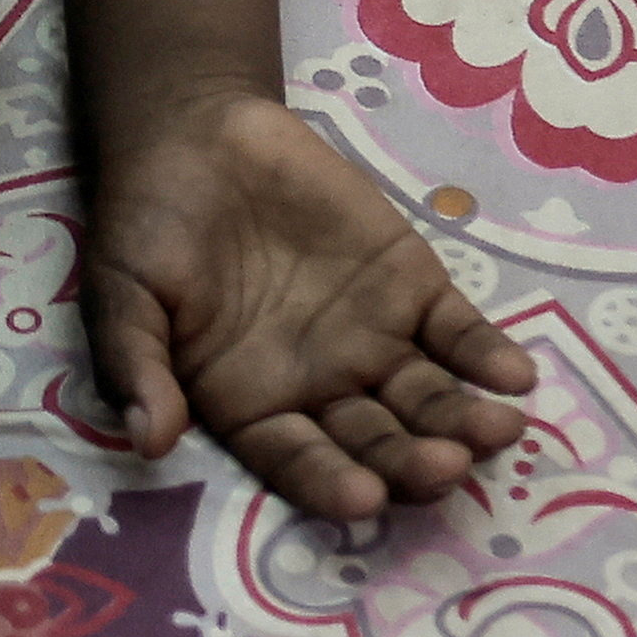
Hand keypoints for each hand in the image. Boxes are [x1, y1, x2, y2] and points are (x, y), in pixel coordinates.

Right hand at [84, 93, 537, 518]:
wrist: (197, 138)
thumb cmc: (147, 226)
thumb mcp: (122, 296)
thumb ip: (137, 365)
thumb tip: (148, 443)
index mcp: (247, 405)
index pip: (297, 460)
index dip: (330, 483)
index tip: (363, 497)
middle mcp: (319, 388)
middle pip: (378, 441)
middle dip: (413, 461)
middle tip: (445, 468)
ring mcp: (374, 341)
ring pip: (429, 398)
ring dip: (464, 420)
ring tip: (497, 428)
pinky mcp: (413, 290)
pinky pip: (460, 334)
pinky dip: (488, 355)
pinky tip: (514, 374)